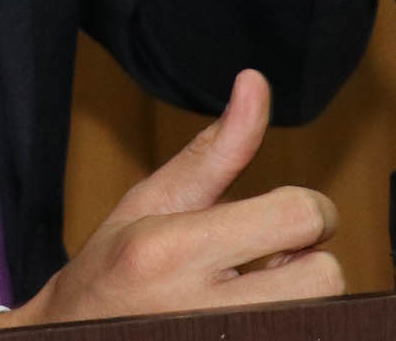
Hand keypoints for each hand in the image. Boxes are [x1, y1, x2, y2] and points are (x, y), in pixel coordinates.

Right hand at [0, 69, 343, 326]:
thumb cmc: (112, 270)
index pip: (299, 216)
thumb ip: (216, 149)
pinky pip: (295, 334)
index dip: (308, 208)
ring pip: (317, 314)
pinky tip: (246, 317)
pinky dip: (285, 321)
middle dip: (306, 259)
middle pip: (324, 275)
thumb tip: (255, 81)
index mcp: (174, 249)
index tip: (284, 214)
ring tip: (251, 293)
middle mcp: (199, 308)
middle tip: (268, 258)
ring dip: (297, 298)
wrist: (72, 339)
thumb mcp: (154, 201)